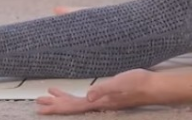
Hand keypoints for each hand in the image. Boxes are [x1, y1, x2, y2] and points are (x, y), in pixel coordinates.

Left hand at [36, 69, 158, 113]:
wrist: (153, 87)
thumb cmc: (138, 83)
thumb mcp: (120, 83)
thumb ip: (103, 90)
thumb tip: (87, 97)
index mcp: (98, 102)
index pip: (72, 107)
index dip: (56, 107)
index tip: (41, 108)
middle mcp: (98, 105)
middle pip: (71, 107)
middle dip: (54, 106)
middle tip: (38, 104)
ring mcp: (102, 102)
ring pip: (77, 104)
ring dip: (62, 101)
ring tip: (48, 97)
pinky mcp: (107, 97)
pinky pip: (85, 99)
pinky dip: (75, 96)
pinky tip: (74, 93)